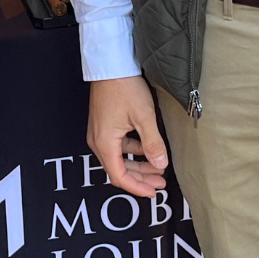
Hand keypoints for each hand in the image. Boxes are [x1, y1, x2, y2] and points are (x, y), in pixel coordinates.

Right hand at [87, 74, 167, 196]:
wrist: (110, 64)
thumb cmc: (124, 87)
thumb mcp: (144, 117)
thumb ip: (152, 143)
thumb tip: (160, 165)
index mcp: (104, 143)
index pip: (119, 176)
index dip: (136, 187)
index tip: (152, 193)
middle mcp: (97, 141)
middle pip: (118, 169)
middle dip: (140, 178)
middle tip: (160, 182)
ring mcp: (99, 132)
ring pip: (119, 158)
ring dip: (138, 164)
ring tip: (158, 166)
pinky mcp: (103, 125)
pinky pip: (117, 146)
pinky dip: (133, 151)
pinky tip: (148, 148)